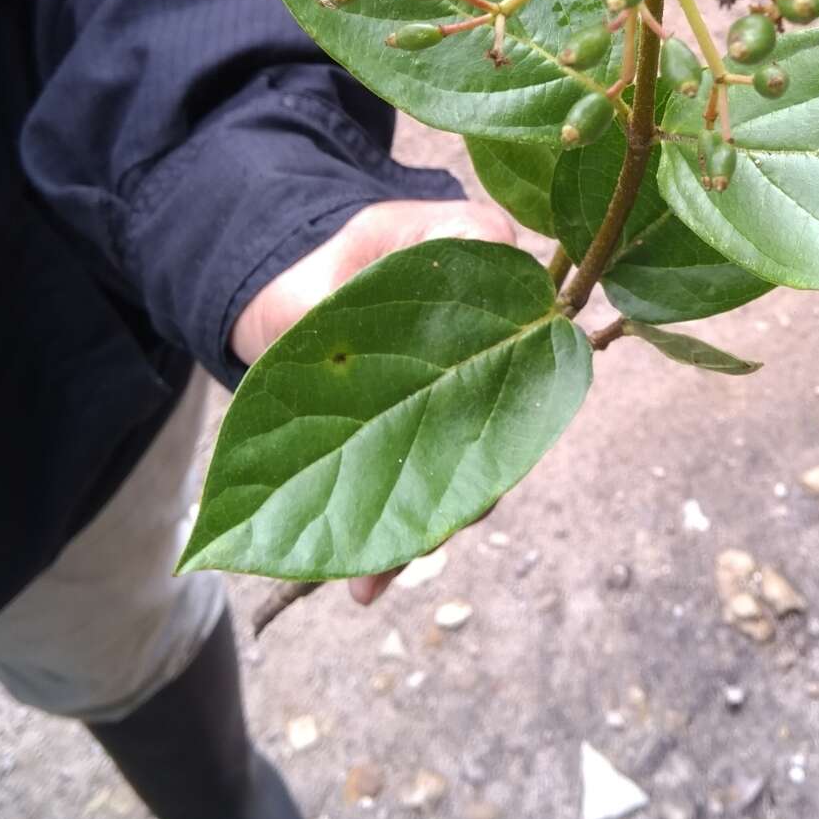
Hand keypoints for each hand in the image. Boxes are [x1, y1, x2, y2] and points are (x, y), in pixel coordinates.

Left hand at [229, 197, 517, 608]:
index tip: (496, 443)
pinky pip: (394, 520)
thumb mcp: (407, 227)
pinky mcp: (384, 465)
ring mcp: (434, 438)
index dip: (515, 420)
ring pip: (445, 502)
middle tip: (432, 529)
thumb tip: (502, 242)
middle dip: (458, 505)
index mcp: (504, 338)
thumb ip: (460, 231)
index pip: (530, 385)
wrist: (289, 279)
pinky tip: (363, 591)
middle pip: (492, 464)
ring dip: (411, 543)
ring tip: (375, 576)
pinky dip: (380, 557)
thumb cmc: (362, 251)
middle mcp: (482, 400)